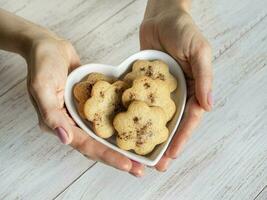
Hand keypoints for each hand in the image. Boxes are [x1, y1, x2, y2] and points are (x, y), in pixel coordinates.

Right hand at [25, 33, 143, 175]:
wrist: (50, 46)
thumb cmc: (43, 63)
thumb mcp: (42, 87)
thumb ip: (51, 114)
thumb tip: (65, 139)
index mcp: (60, 124)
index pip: (86, 145)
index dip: (106, 156)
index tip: (126, 164)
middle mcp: (73, 123)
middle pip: (98, 145)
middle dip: (118, 157)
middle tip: (139, 169)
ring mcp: (83, 114)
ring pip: (104, 134)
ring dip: (120, 145)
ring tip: (140, 155)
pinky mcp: (92, 104)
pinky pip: (106, 116)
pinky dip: (119, 123)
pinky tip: (134, 127)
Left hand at [140, 0, 212, 170]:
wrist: (161, 15)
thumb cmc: (183, 30)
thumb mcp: (199, 51)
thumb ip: (204, 77)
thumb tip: (208, 106)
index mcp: (193, 88)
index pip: (190, 118)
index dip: (182, 137)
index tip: (172, 155)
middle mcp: (177, 93)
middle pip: (172, 123)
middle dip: (166, 144)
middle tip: (157, 165)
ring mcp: (160, 90)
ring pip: (155, 117)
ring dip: (150, 136)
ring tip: (142, 154)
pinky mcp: (144, 84)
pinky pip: (141, 102)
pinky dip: (136, 116)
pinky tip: (129, 128)